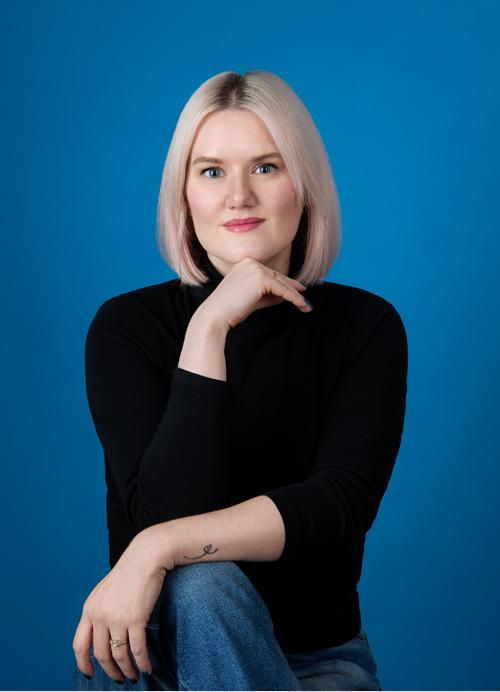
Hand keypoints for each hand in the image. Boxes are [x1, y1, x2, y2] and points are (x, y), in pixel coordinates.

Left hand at [72, 530, 168, 682]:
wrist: (145, 557)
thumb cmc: (129, 572)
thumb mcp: (105, 591)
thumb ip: (100, 611)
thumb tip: (102, 634)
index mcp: (90, 609)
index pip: (79, 645)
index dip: (83, 663)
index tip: (90, 674)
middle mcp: (100, 616)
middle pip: (101, 654)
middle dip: (110, 671)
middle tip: (119, 678)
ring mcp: (117, 618)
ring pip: (119, 655)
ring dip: (127, 670)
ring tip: (133, 676)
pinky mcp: (136, 619)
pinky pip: (137, 649)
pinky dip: (142, 662)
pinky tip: (146, 667)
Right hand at [197, 256, 310, 331]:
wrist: (216, 316)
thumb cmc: (231, 311)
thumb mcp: (252, 299)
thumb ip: (268, 295)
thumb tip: (286, 295)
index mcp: (244, 264)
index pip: (269, 274)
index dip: (284, 283)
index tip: (298, 290)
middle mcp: (250, 262)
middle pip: (277, 277)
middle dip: (292, 288)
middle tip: (305, 298)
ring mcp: (255, 268)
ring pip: (280, 283)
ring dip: (295, 295)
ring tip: (306, 306)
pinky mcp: (260, 278)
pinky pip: (281, 289)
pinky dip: (293, 298)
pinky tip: (302, 305)